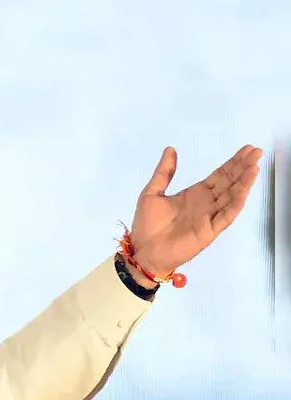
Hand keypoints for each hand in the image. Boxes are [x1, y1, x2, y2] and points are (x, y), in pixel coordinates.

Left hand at [128, 145, 262, 276]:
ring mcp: (210, 217)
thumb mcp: (152, 192)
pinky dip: (236, 204)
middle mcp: (206, 203)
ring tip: (255, 167)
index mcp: (195, 193)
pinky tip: (244, 191)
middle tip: (257, 152)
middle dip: (243, 167)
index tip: (247, 149)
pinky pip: (225, 216)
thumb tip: (170, 149)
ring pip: (231, 197)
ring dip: (244, 182)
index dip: (233, 162)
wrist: (143, 251)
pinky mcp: (209, 231)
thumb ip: (164, 172)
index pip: (220, 175)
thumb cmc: (147, 225)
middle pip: (230, 182)